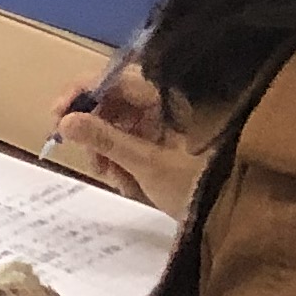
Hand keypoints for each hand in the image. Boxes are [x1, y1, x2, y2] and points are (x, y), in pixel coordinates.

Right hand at [53, 68, 207, 220]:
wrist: (237, 217)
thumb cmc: (196, 186)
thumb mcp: (146, 164)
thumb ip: (105, 140)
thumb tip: (65, 121)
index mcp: (165, 98)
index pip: (112, 78)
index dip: (81, 93)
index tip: (58, 116)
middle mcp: (166, 103)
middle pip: (114, 102)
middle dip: (94, 130)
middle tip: (87, 158)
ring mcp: (168, 123)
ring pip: (121, 124)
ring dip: (107, 150)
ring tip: (110, 177)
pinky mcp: (169, 143)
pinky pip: (134, 141)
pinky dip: (124, 160)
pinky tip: (126, 183)